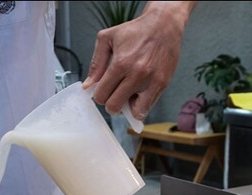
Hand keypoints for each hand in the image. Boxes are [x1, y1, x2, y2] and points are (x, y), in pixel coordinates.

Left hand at [83, 1, 195, 120]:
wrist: (163, 25)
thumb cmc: (136, 31)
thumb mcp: (107, 39)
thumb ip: (96, 63)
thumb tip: (88, 85)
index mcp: (120, 64)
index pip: (101, 95)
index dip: (99, 95)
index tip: (103, 91)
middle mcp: (136, 75)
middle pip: (115, 106)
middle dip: (111, 103)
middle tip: (114, 94)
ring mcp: (151, 82)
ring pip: (135, 113)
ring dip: (128, 108)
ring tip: (128, 95)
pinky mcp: (162, 84)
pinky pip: (149, 106)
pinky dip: (142, 104)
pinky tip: (139, 92)